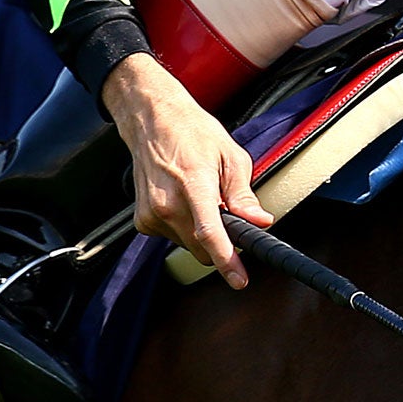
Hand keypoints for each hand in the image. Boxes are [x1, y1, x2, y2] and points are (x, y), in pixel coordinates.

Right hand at [101, 52, 270, 288]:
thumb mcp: (232, 157)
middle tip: (229, 214)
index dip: (227, 259)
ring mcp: (150, 213)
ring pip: (188, 244)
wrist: (153, 122)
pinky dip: (186, 227)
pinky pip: (174, 237)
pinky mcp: (142, 221)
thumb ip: (244, 195)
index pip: (209, 232)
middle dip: (221, 242)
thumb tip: (260, 222)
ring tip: (201, 197)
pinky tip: (184, 201)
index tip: (239, 279)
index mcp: (193, 183)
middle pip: (201, 247)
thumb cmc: (195, 134)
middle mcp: (167, 203)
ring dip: (202, 232)